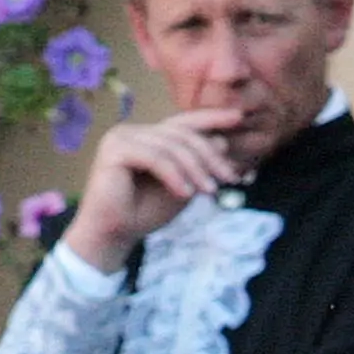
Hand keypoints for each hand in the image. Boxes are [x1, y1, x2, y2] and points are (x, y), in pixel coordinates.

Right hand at [61, 108, 247, 274]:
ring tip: (210, 192)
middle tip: (230, 177)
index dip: (211, 118)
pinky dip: (174, 176)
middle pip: (181, 134)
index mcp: (148, 137)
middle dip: (209, 155)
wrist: (114, 236)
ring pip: (171, 146)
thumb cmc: (144, 214)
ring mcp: (122, 137)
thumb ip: (198, 165)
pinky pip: (155, 158)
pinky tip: (185, 194)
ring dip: (195, 169)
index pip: (183, 122)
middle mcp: (133, 131)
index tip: (239, 118)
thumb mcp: (183, 186)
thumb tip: (222, 140)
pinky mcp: (114, 149)